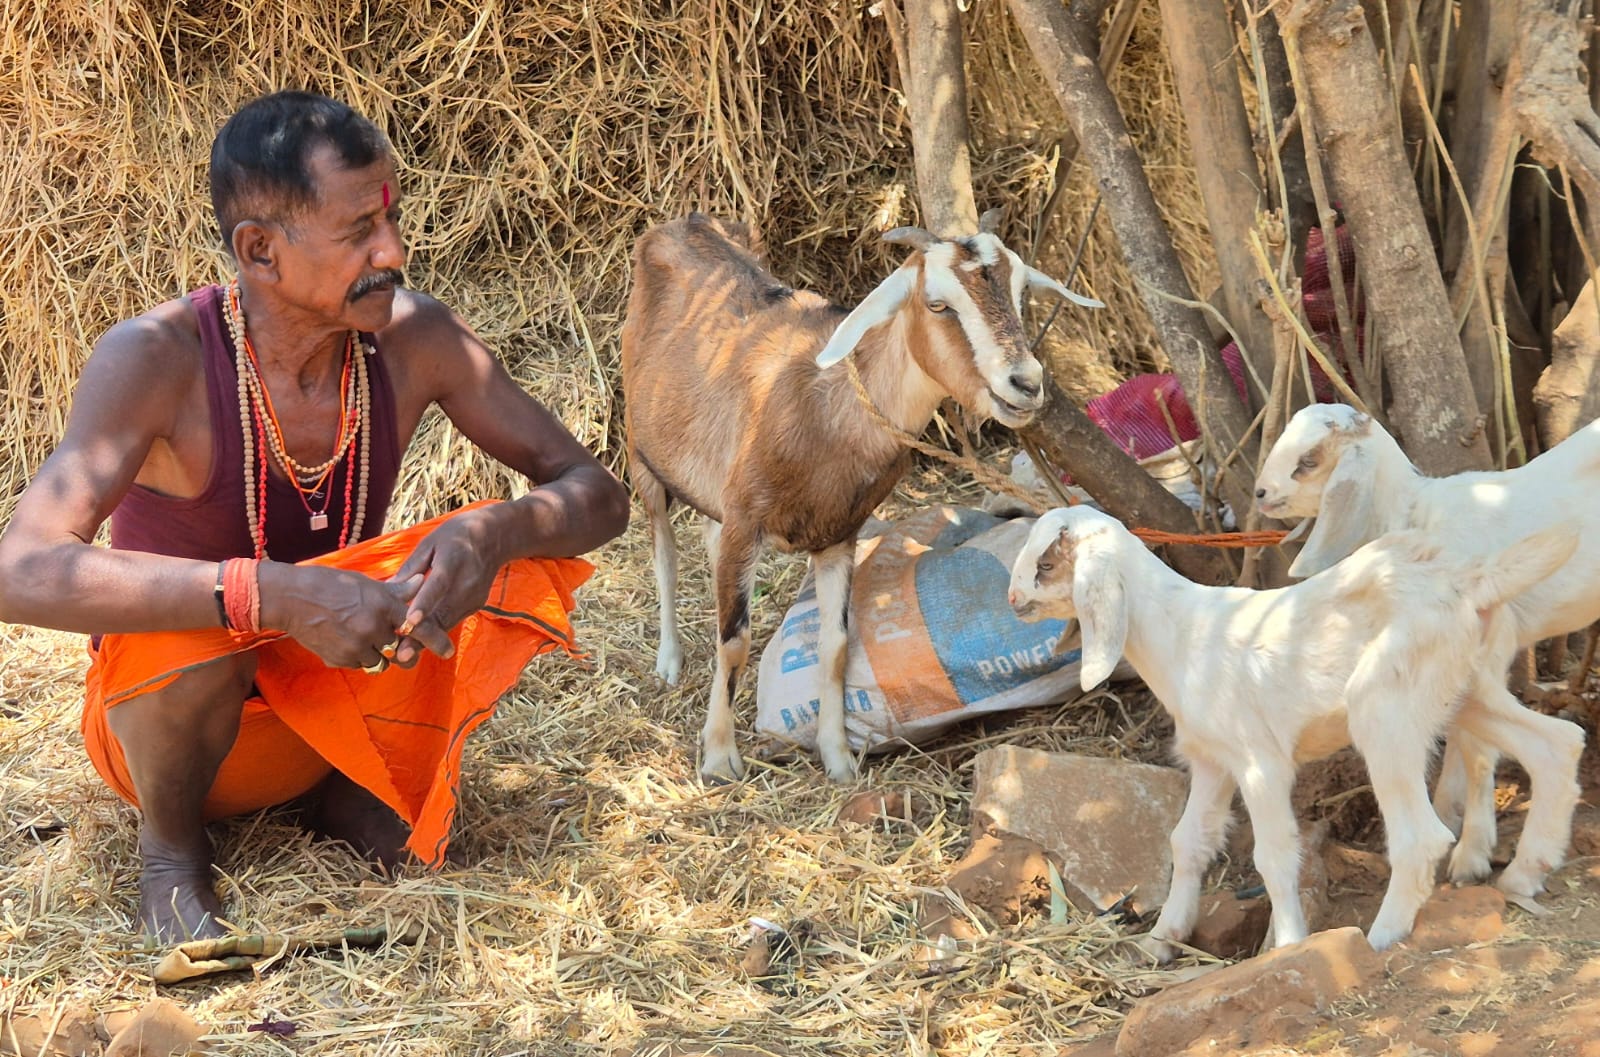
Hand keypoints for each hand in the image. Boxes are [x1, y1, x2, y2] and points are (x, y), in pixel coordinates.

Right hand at [259, 564, 426, 670]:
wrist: (291, 599)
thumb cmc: (330, 584)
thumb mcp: (367, 583)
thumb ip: (397, 590)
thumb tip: (423, 581)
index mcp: (383, 606)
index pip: (418, 627)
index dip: (435, 640)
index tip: (448, 651)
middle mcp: (372, 629)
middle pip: (398, 649)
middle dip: (397, 646)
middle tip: (390, 639)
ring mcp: (355, 647)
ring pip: (379, 661)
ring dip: (377, 653)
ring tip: (361, 636)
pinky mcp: (339, 659)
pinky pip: (358, 664)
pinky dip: (357, 656)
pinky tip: (344, 639)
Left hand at [385, 510, 504, 665]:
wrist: (494, 538)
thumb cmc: (455, 536)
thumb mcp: (430, 542)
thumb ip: (412, 567)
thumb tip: (389, 589)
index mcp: (453, 559)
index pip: (438, 584)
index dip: (424, 604)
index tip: (409, 622)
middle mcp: (467, 582)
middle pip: (443, 613)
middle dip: (421, 635)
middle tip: (400, 654)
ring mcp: (474, 596)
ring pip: (447, 622)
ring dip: (426, 639)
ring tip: (403, 653)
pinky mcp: (476, 605)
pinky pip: (452, 620)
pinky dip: (436, 630)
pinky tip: (419, 641)